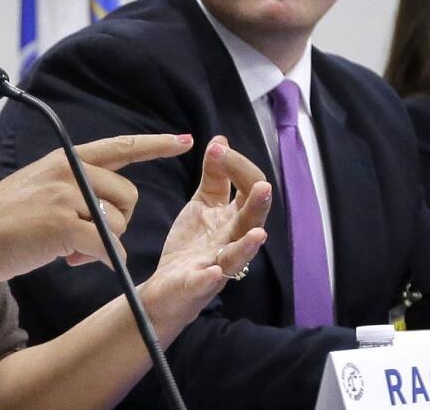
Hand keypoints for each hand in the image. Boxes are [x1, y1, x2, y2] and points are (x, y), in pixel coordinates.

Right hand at [0, 134, 194, 285]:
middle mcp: (67, 171)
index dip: (156, 144)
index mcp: (63, 158)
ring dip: (104, 244)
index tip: (185, 140)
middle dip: (117, 222)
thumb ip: (69, 185)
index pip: (120, 147)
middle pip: (128, 196)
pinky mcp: (63, 226)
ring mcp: (66, 197)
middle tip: (86, 240)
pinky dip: (104, 261)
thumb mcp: (35, 186)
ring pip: (119, 223)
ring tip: (71, 252)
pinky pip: (108, 247)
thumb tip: (107, 206)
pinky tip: (78, 262)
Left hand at [140, 136, 271, 330]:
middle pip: (251, 220)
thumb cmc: (192, 245)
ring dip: (248, 244)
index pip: (247, 188)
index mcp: (232, 218)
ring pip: (239, 255)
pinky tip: (214, 271)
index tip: (217, 147)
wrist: (166, 288)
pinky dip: (211, 277)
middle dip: (258, 204)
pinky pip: (208, 282)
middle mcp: (231, 241)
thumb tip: (221, 140)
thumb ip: (214, 176)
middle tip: (262, 186)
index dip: (237, 166)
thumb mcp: (202, 204)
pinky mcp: (197, 286)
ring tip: (258, 234)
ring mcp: (218, 265)